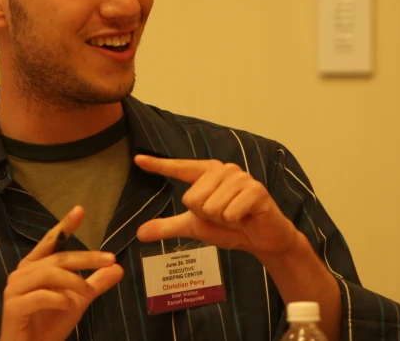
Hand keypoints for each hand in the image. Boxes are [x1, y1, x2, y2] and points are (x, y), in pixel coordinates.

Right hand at [0, 206, 123, 340]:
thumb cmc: (48, 325)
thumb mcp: (77, 301)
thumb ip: (94, 284)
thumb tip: (118, 268)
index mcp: (34, 267)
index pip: (51, 241)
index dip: (64, 225)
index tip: (80, 210)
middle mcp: (21, 273)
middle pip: (57, 257)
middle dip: (86, 258)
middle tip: (110, 259)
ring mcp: (14, 289)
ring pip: (48, 273)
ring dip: (73, 281)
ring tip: (88, 293)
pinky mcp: (13, 307)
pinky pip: (39, 295)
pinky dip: (58, 298)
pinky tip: (69, 305)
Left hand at [135, 156, 298, 257]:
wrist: (262, 240)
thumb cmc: (230, 227)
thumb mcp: (195, 226)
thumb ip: (169, 227)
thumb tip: (140, 233)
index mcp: (207, 173)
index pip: (179, 168)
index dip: (158, 165)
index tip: (137, 159)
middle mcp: (223, 169)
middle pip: (192, 198)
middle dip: (206, 216)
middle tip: (223, 216)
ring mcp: (240, 178)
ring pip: (210, 207)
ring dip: (222, 220)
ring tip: (235, 217)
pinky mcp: (255, 190)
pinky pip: (229, 213)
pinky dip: (235, 222)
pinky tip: (245, 218)